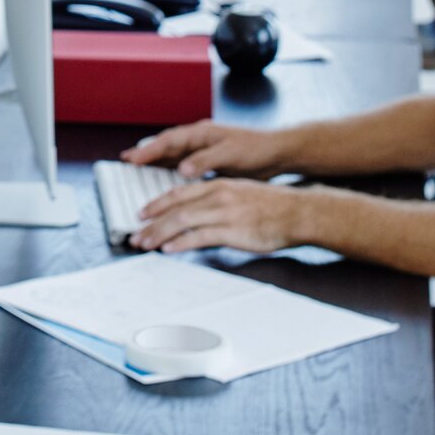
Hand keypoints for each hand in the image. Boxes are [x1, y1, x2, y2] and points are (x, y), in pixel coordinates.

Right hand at [122, 119, 291, 177]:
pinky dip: (171, 168)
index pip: (169, 141)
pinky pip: (184, 162)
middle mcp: (199, 138)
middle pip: (166, 145)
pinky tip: (166, 177)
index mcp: (202, 133)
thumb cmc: (256, 150)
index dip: (149, 150)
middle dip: (146, 153)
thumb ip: (205, 161)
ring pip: (173, 153)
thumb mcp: (231, 154)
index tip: (132, 159)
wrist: (278, 152)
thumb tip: (181, 169)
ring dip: (156, 160)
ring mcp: (204, 148)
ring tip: (138, 168)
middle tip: (126, 161)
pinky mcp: (210, 159)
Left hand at [130, 176, 305, 254]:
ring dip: (159, 233)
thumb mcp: (240, 193)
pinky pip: (200, 236)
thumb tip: (199, 213)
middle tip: (135, 233)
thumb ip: (218, 200)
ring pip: (181, 221)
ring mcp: (224, 212)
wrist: (298, 213)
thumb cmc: (273, 207)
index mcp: (218, 185)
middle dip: (151, 221)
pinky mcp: (232, 230)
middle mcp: (217, 195)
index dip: (157, 203)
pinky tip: (169, 249)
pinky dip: (181, 242)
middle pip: (174, 207)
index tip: (142, 213)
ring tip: (145, 243)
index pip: (179, 192)